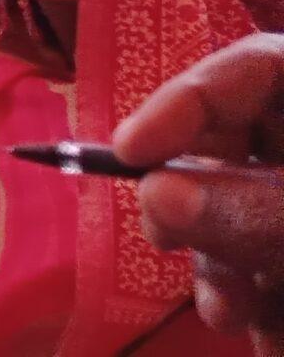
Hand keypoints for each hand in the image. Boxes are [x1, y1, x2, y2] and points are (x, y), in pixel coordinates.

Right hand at [116, 35, 283, 352]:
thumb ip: (251, 212)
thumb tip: (151, 193)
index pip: (259, 67)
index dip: (188, 100)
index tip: (130, 151)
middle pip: (239, 143)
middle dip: (196, 201)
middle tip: (162, 238)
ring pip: (247, 210)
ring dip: (224, 265)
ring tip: (230, 315)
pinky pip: (265, 254)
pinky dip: (254, 291)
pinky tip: (260, 329)